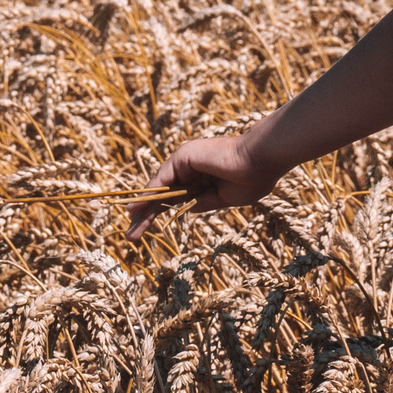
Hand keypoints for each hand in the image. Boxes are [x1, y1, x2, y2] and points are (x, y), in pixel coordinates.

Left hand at [127, 115, 286, 237]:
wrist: (262, 160)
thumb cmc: (252, 179)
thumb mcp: (224, 198)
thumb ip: (204, 203)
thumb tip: (185, 210)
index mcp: (202, 179)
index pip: (174, 198)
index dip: (159, 213)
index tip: (145, 229)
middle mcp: (191, 169)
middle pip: (162, 195)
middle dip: (146, 216)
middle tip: (131, 236)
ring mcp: (185, 161)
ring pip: (158, 189)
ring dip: (142, 210)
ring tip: (130, 231)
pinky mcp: (183, 157)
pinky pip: (162, 180)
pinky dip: (148, 196)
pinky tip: (137, 211)